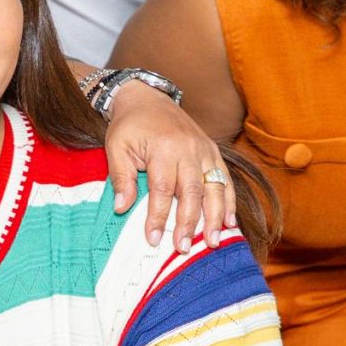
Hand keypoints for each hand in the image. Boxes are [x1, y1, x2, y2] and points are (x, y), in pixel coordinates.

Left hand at [101, 77, 234, 249]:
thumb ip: (121, 177)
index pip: (162, 189)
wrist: (147, 97)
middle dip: (189, 223)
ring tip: (212, 242)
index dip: (158, 217)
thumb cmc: (129, 125)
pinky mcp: (212, 150)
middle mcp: (188, 149)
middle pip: (192, 192)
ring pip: (215, 187)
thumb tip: (122, 208)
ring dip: (215, 217)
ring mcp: (204, 149)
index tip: (152, 239)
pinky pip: (225, 179)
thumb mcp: (116, 147)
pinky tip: (229, 222)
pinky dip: (229, 202)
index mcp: (163, 147)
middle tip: (183, 248)